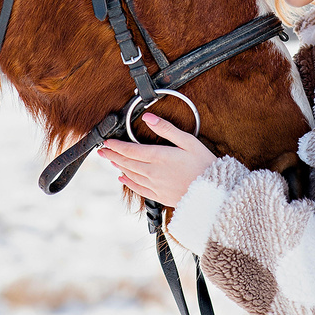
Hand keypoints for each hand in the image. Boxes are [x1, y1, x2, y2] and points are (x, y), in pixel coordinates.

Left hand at [98, 112, 217, 205]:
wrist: (214, 194)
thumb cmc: (204, 165)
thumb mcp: (188, 141)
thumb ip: (166, 129)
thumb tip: (148, 117)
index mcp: (159, 156)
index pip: (130, 150)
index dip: (116, 145)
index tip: (107, 141)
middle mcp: (153, 172)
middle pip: (127, 162)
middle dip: (112, 155)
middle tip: (101, 150)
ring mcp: (155, 186)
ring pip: (131, 175)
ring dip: (119, 166)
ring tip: (110, 160)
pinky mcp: (160, 196)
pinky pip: (139, 189)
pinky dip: (128, 182)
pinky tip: (123, 178)